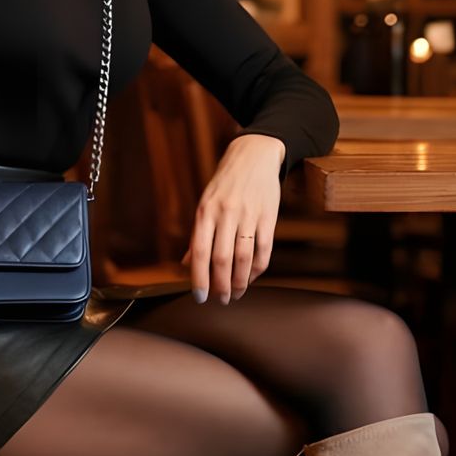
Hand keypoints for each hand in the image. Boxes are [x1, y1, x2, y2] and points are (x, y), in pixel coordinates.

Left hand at [182, 133, 284, 303]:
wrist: (254, 155)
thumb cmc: (225, 182)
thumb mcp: (205, 203)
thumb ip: (197, 235)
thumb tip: (187, 264)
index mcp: (205, 212)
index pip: (201, 252)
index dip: (200, 279)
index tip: (200, 297)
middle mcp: (226, 214)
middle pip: (222, 259)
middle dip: (221, 286)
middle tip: (222, 300)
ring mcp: (248, 215)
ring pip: (244, 258)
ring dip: (240, 282)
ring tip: (237, 294)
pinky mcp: (268, 217)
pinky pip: (264, 249)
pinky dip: (258, 268)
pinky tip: (252, 277)